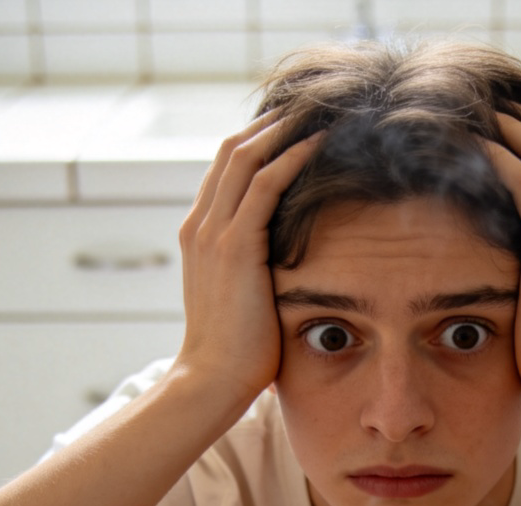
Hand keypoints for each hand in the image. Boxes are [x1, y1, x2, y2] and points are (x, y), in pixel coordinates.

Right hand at [175, 115, 319, 405]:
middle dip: (271, 124)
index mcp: (200, 237)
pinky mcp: (234, 246)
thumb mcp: (243, 304)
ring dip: (284, 129)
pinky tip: (320, 143)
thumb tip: (286, 278)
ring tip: (320, 112)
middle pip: (233, 151)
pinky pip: (265, 184)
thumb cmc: (234, 356)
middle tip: (310, 107)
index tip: (293, 130)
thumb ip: (256, 278)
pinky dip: (292, 156)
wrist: (210, 382)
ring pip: (246, 157)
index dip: (258, 144)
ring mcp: (213, 233)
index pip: (226, 173)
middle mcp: (201, 226)